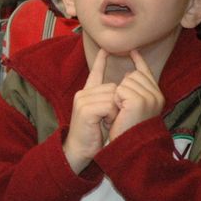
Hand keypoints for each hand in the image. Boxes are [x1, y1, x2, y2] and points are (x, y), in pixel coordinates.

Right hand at [63, 48, 118, 172]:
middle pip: (113, 87)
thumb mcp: (102, 115)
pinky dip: (111, 116)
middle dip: (117, 104)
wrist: (79, 150)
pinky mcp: (85, 108)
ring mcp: (82, 99)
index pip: (95, 73)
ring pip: (113, 96)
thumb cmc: (93, 136)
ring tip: (105, 123)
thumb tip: (120, 88)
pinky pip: (109, 105)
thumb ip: (108, 100)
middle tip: (108, 120)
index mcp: (87, 94)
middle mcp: (83, 93)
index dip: (100, 61)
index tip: (105, 49)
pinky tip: (103, 124)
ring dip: (115, 111)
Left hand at [108, 50, 163, 139]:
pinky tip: (121, 112)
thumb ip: (133, 88)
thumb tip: (130, 72)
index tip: (132, 50)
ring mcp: (150, 98)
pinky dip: (116, 99)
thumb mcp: (131, 105)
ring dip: (118, 96)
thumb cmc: (126, 128)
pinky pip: (120, 89)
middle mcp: (157, 96)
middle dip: (122, 88)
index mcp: (156, 96)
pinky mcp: (139, 101)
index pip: (146, 73)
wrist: (127, 145)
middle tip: (123, 108)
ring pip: (125, 81)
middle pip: (133, 75)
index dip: (139, 61)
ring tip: (122, 112)